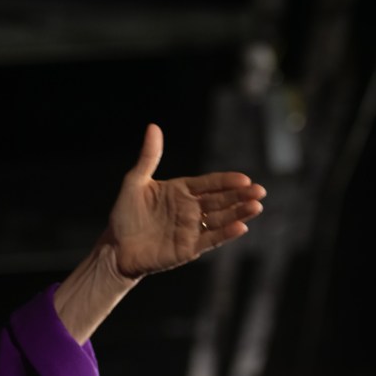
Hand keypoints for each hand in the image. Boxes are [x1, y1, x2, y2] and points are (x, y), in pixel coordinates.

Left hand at [109, 123, 265, 278]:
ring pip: (221, 219)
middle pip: (220, 200)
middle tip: (259, 191)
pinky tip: (240, 227)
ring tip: (256, 206)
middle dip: (240, 196)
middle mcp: (191, 209)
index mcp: (181, 191)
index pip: (209, 183)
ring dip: (239, 213)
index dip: (226, 181)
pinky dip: (225, 233)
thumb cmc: (125, 214)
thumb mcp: (135, 182)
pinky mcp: (189, 248)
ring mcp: (192, 229)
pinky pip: (211, 239)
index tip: (244, 179)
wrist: (116, 247)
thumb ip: (149, 157)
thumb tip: (153, 127)